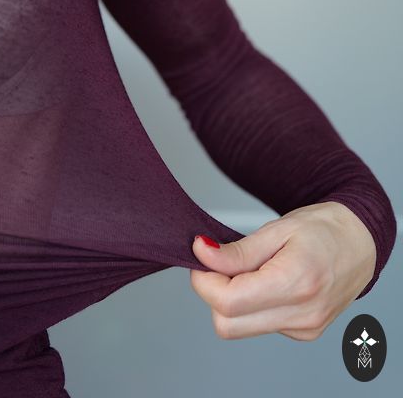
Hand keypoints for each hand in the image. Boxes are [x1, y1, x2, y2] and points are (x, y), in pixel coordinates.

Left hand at [190, 201, 376, 340]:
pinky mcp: (304, 333)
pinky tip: (267, 281)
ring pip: (240, 328)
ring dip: (231, 299)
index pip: (228, 302)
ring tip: (251, 268)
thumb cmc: (323, 229)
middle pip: (227, 324)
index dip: (204, 280)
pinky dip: (251, 305)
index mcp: (296, 282)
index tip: (202, 256)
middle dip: (213, 292)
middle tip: (222, 262)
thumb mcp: (278, 228)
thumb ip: (238, 250)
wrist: (360, 242)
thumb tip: (201, 254)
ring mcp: (304, 328)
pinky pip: (259, 325)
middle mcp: (302, 314)